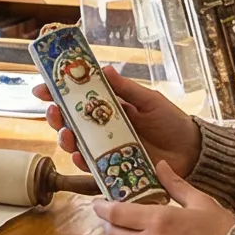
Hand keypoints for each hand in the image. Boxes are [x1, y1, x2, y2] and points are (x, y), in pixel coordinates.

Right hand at [35, 65, 201, 177]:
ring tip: (66, 134)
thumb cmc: (172, 122)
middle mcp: (104, 127)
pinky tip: (78, 155)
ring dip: (65, 138)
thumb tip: (104, 69)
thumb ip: (126, 89)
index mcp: (111, 106)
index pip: (79, 97)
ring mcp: (107, 147)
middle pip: (71, 121)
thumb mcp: (150, 100)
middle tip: (53, 111)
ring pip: (76, 143)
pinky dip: (81, 161)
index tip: (42, 87)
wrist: (192, 152)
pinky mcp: (113, 166)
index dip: (58, 92)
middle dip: (56, 116)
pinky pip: (91, 165)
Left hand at [92, 160, 234, 234]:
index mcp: (159, 220)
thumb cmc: (223, 231)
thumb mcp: (200, 201)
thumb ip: (175, 184)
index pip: (116, 214)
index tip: (97, 203)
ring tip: (130, 232)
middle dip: (108, 225)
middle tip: (111, 217)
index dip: (102, 208)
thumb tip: (161, 165)